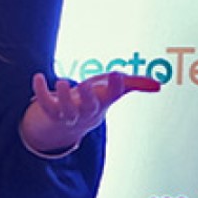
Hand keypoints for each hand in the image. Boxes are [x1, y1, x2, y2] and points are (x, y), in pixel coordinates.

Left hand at [20, 71, 157, 154]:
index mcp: (102, 103)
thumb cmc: (94, 99)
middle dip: (88, 97)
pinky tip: (37, 77)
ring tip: (61, 82)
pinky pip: (45, 104)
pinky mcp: (52, 111)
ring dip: (63, 97)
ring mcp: (68, 113)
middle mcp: (86, 111)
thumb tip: (160, 85)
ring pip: (66, 110)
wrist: (69, 124)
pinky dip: (40, 92)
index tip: (117, 73)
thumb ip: (135, 84)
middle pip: (88, 107)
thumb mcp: (113, 90)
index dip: (115, 86)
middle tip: (85, 85)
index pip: (112, 96)